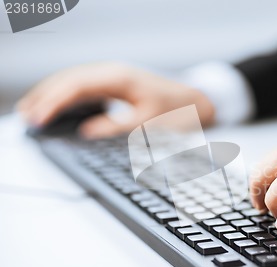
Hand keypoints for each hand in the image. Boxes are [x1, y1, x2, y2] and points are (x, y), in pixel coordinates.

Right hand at [17, 62, 214, 138]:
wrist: (195, 100)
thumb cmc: (176, 109)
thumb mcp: (149, 123)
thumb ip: (117, 127)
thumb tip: (86, 132)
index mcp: (119, 78)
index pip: (77, 86)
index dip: (54, 101)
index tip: (38, 118)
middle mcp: (112, 72)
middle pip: (69, 79)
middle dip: (46, 97)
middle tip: (27, 117)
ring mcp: (112, 76)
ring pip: (73, 80)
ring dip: (52, 94)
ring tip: (31, 110)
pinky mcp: (114, 84)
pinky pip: (83, 86)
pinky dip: (66, 95)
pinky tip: (57, 105)